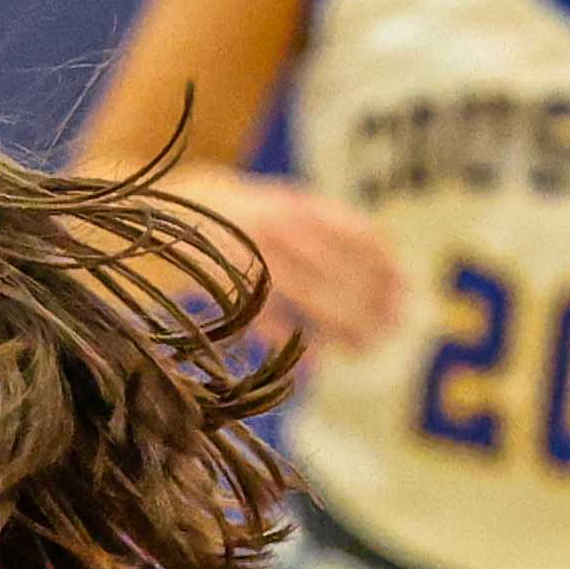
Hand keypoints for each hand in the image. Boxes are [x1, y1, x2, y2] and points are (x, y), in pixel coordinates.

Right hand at [207, 176, 408, 355]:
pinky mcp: (222, 283)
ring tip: (363, 348)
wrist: (165, 212)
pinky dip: (288, 343)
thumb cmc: (241, 216)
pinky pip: (264, 319)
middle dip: (367, 300)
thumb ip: (326, 223)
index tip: (404, 286)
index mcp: (293, 207)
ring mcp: (248, 256)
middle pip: (332, 268)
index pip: (349, 233)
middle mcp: (274, 229)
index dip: (380, 261)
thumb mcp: (282, 204)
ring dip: (338, 325)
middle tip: (394, 326)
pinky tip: (313, 364)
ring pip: (305, 292)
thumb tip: (385, 250)